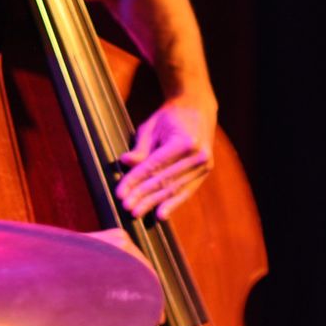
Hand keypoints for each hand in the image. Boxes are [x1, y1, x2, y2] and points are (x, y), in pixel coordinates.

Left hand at [115, 95, 215, 218]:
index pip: (154, 166)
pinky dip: (172, 204)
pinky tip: (160, 215)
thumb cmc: (171, 117)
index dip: (135, 180)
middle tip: (126, 207)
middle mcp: (198, 156)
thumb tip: (125, 162)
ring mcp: (204, 166)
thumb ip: (141, 148)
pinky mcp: (205, 173)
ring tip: (137, 212)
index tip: (120, 193)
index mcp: (185, 141)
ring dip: (153, 203)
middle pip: (164, 180)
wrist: (197, 109)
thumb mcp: (152, 126)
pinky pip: (186, 191)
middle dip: (142, 195)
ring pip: (174, 189)